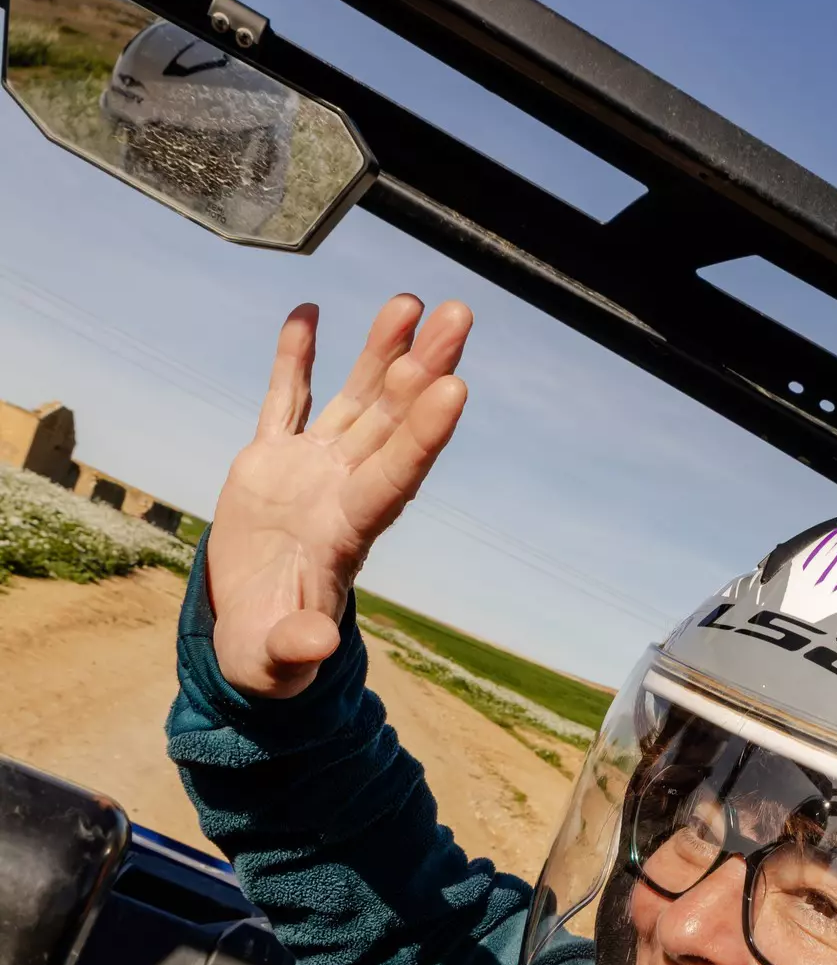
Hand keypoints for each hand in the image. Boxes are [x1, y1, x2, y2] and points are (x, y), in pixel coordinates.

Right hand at [207, 293, 470, 696]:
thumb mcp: (276, 661)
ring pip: (353, 402)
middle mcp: (340, 493)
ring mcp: (308, 473)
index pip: (393, 478)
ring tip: (409, 303)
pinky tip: (309, 312)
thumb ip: (296, 650)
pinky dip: (295, 360)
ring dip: (381, 353)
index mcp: (345, 537)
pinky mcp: (268, 463)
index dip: (423, 436)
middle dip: (423, 371)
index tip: (455, 389)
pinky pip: (285, 402)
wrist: (252, 637)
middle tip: (458, 317)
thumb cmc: (269, 656)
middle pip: (389, 424)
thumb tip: (316, 643)